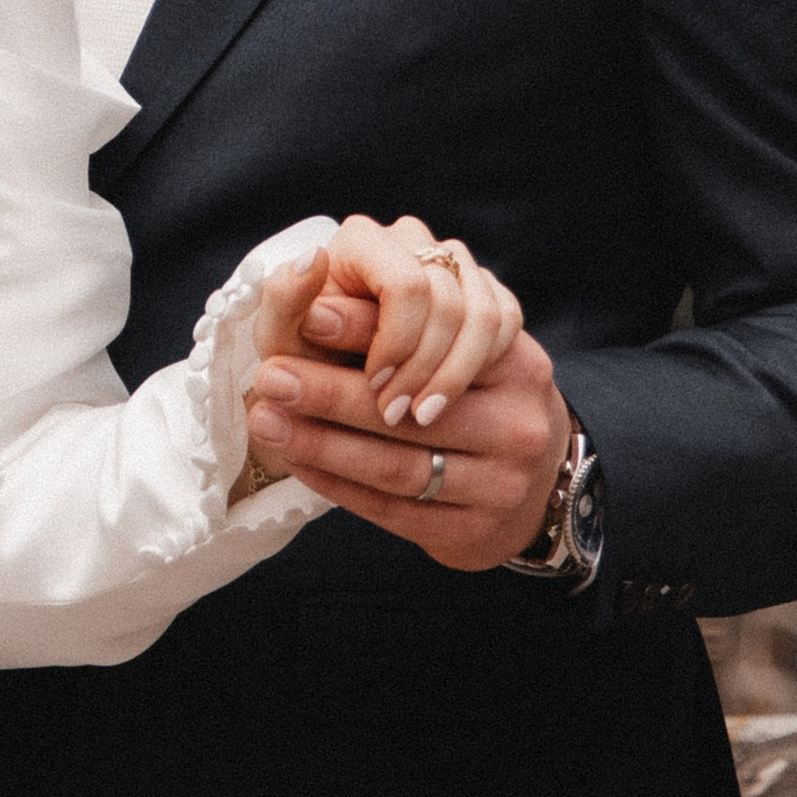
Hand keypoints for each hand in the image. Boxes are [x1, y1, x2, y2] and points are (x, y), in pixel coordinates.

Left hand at [246, 219, 571, 570]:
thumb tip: (308, 266)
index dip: (371, 327)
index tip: (310, 317)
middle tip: (270, 377)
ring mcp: (507, 481)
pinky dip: (339, 484)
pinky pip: (394, 510)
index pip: (442, 336)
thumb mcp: (443, 338)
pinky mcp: (479, 530)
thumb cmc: (464, 389)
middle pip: (414, 406)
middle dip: (332, 392)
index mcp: (517, 358)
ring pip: (398, 465)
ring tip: (268, 422)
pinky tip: (299, 461)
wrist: (527, 477)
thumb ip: (379, 304)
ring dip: (323, 445)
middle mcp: (522, 419)